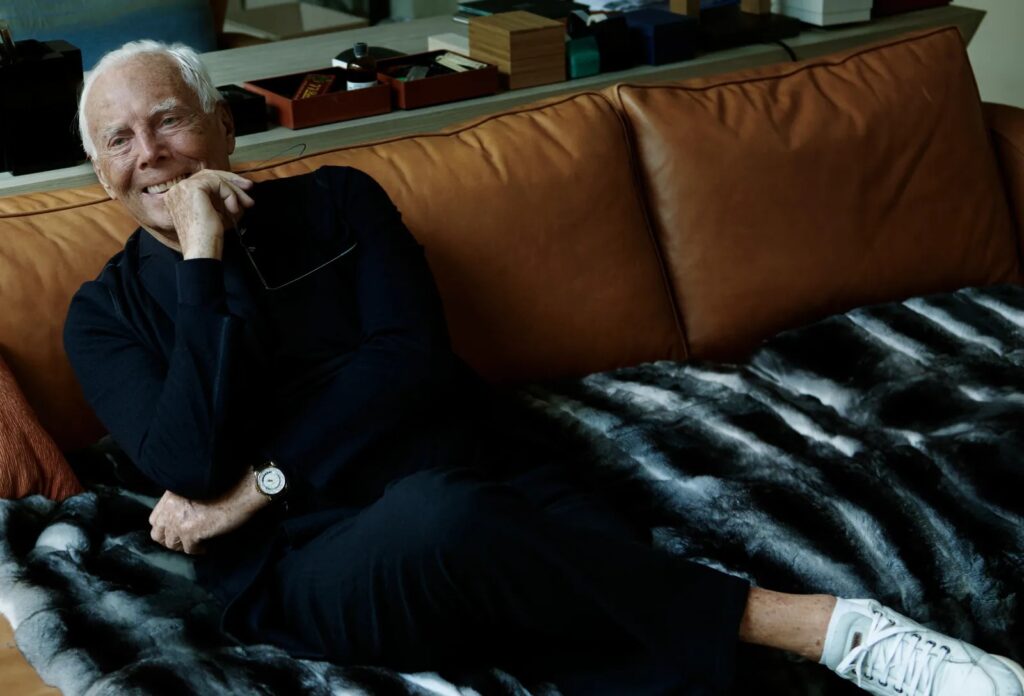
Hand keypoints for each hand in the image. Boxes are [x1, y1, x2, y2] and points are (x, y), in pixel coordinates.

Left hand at [149, 469, 269, 554]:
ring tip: (195, 544)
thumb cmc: (225, 484)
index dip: (165, 527)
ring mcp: (179, 522)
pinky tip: (206, 546)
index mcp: (169, 496)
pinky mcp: (191, 533)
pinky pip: (189, 550)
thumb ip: (182, 500)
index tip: (176, 529)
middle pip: (158, 535)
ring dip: (183, 546)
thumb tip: (182, 513)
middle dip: (171, 539)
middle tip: (184, 540)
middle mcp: (169, 509)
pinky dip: (197, 550)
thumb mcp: (195, 487)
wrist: (241, 488)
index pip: (154, 520)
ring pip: (172, 544)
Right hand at [163, 169, 254, 259]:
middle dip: (232, 180)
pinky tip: (233, 209)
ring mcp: (183, 188)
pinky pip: (218, 183)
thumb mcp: (216, 213)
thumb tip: (239, 188)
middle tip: (249, 187)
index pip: (204, 180)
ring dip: (235, 190)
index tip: (242, 189)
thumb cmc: (208, 239)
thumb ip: (221, 199)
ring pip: (215, 178)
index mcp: (180, 196)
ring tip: (247, 203)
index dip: (225, 183)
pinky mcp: (192, 188)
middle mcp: (177, 189)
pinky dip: (230, 194)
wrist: (201, 251)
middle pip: (209, 175)